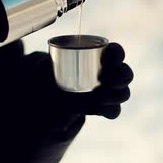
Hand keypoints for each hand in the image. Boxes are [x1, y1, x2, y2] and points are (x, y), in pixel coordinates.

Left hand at [14, 42, 133, 120]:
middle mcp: (108, 72)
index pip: (116, 51)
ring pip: (123, 92)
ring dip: (115, 95)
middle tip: (104, 79)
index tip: (105, 60)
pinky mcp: (105, 108)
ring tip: (98, 97)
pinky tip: (99, 111)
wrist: (48, 100)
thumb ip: (41, 65)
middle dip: (119, 76)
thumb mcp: (43, 68)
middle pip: (125, 72)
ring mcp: (109, 91)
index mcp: (99, 55)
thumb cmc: (49, 77)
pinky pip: (115, 110)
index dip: (117, 54)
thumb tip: (37, 59)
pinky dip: (110, 110)